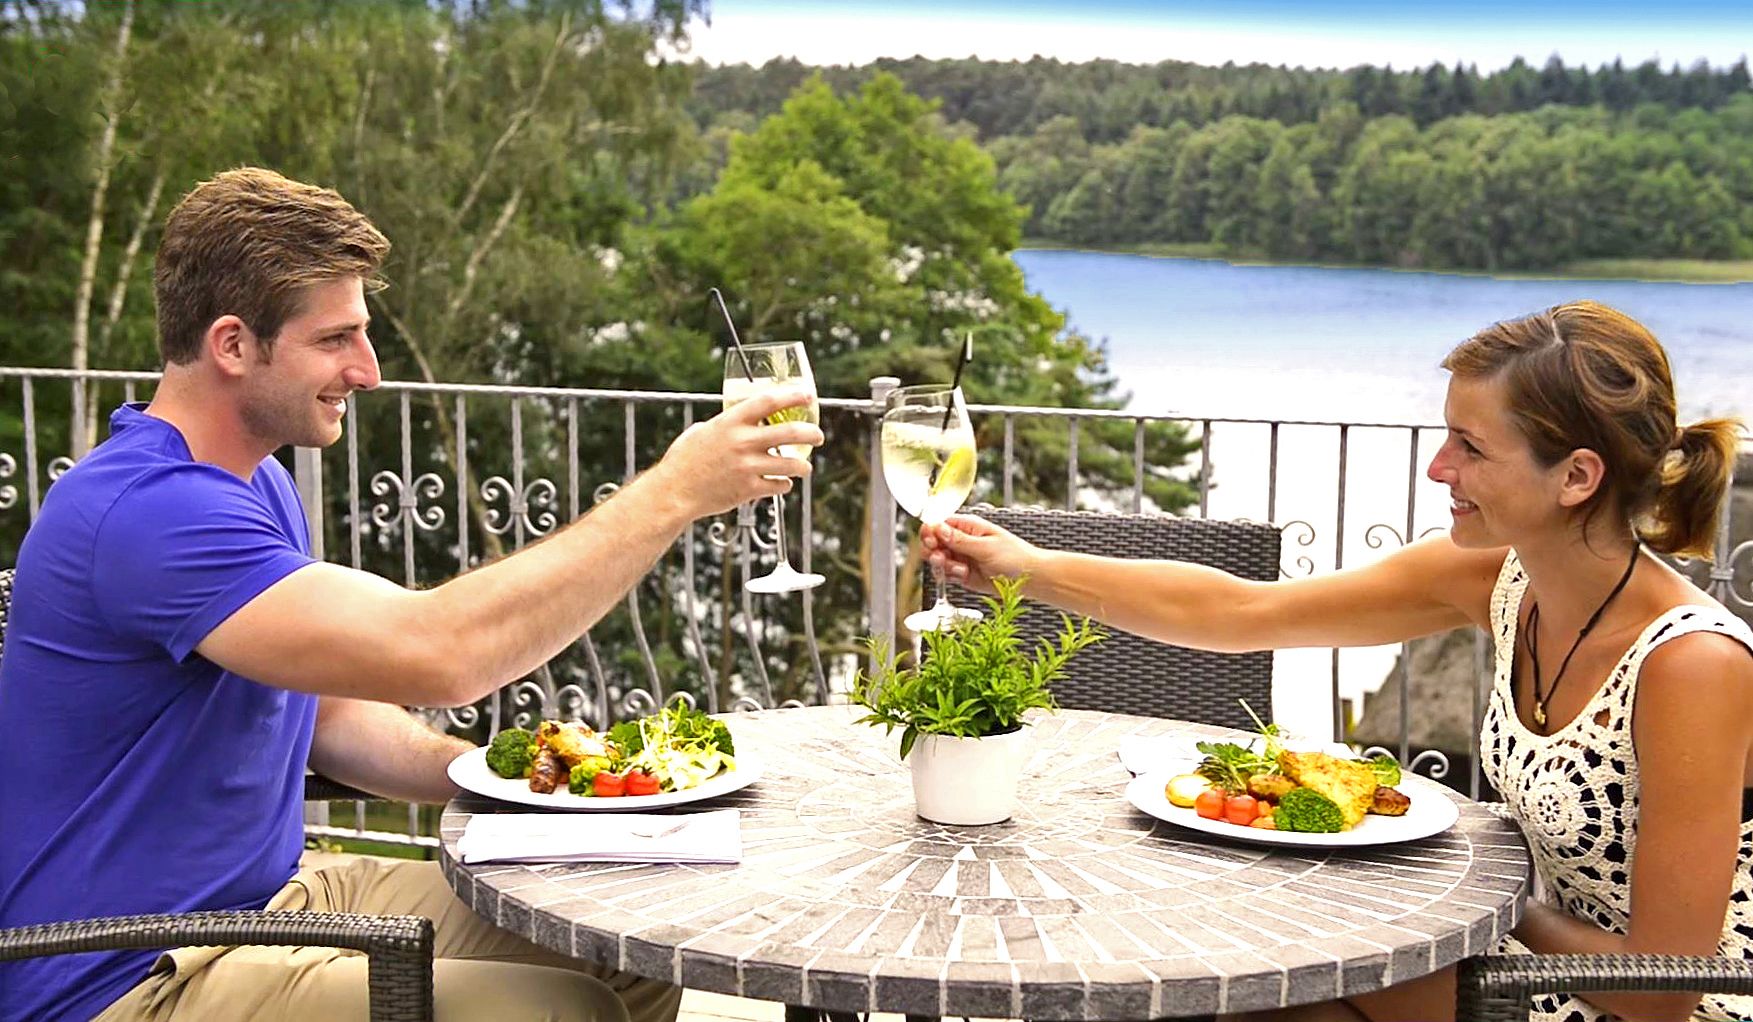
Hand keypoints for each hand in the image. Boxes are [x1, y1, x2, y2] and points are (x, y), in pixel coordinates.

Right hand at [654, 388, 823, 519]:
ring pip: (790, 464)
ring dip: (802, 466)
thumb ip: (725, 425)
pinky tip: (783, 484)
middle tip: (818, 435)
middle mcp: (742, 442)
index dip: (792, 396)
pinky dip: (783, 485)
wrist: (674, 491)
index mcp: (731, 422)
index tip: (808, 394)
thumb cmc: (684, 460)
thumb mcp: (702, 431)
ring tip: (805, 467)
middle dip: (811, 433)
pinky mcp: (748, 489)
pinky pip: (778, 486)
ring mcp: (747, 467)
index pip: (769, 401)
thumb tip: (740, 420)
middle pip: (790, 432)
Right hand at [921, 513, 1040, 594]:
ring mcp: (961, 557)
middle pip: (933, 542)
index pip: (938, 523)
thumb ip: (960, 539)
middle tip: (942, 558)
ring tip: (961, 569)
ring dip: (944, 565)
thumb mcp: (986, 546)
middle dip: (933, 551)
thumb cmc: (1015, 556)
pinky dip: (951, 576)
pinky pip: (947, 574)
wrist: (1029, 578)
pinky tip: (964, 575)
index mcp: (967, 526)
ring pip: (938, 559)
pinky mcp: (963, 574)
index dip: (930, 532)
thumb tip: (938, 528)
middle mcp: (961, 540)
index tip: (932, 542)